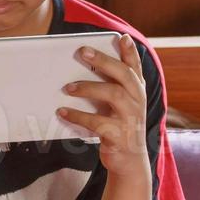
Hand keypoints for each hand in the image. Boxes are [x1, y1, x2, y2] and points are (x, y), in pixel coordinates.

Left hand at [57, 33, 150, 179]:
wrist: (129, 161)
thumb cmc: (120, 125)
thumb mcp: (122, 104)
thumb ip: (113, 85)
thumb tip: (87, 64)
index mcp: (137, 90)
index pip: (135, 67)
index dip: (130, 52)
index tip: (122, 37)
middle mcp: (137, 101)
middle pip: (124, 75)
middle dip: (104, 61)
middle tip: (83, 51)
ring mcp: (130, 118)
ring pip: (113, 94)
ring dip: (88, 87)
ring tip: (67, 87)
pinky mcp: (119, 135)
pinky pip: (97, 122)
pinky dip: (78, 116)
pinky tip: (62, 112)